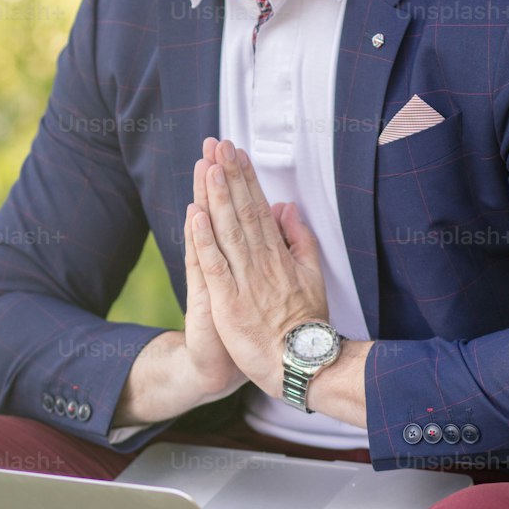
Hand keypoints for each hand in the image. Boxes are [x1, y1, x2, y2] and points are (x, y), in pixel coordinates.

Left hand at [189, 138, 328, 396]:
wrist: (302, 364)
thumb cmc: (305, 323)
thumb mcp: (313, 276)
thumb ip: (300, 240)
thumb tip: (289, 208)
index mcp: (279, 255)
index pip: (259, 209)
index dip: (247, 179)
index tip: (237, 153)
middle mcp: (263, 262)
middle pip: (243, 212)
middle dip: (231, 176)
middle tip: (219, 144)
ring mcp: (246, 281)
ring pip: (229, 231)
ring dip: (218, 197)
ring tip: (210, 166)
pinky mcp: (230, 302)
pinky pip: (216, 266)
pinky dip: (205, 240)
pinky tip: (196, 215)